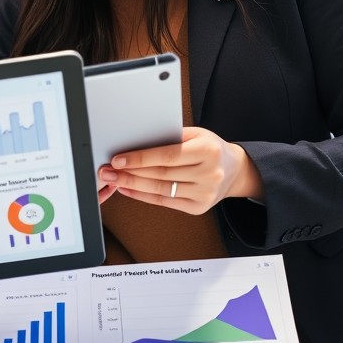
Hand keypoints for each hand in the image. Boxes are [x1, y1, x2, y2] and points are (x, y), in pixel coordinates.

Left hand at [97, 127, 262, 214]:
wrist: (234, 170)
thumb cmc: (209, 148)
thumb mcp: (195, 134)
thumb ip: (170, 138)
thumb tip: (134, 141)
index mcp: (208, 151)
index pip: (167, 155)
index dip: (140, 158)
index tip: (118, 159)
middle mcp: (209, 173)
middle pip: (161, 174)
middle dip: (130, 172)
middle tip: (108, 170)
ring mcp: (205, 193)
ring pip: (161, 189)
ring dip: (133, 185)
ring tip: (114, 179)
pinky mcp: (198, 207)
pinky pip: (165, 201)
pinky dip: (143, 196)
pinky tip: (128, 189)